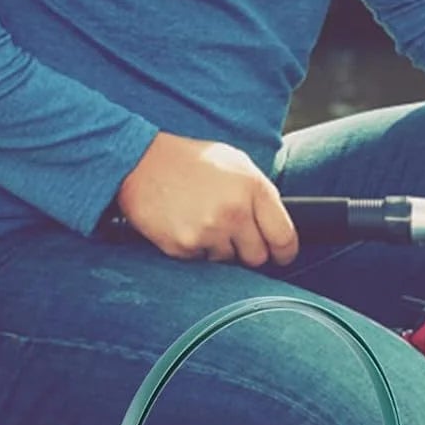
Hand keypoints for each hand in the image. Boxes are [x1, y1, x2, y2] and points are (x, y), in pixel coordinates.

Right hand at [116, 132, 297, 266]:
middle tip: (235, 237)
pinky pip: (202, 262)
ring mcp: (208, 231)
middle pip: (258, 257)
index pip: (284, 238)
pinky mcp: (184, 246)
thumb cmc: (192, 162)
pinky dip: (196, 250)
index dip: (284, 252)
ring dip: (221, 249)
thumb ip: (259, 193)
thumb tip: (276, 225)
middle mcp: (234, 212)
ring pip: (229, 262)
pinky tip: (186, 225)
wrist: (140, 162)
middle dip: (250, 252)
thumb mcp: (236, 163)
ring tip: (204, 222)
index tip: (280, 256)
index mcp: (253, 188)